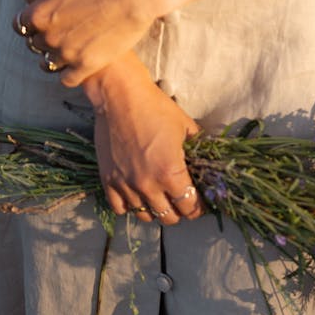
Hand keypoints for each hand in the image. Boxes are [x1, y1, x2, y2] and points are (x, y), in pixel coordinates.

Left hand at [0, 0, 164, 86]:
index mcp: (38, 13)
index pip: (20, 25)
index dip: (32, 19)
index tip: (47, 15)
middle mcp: (48, 37)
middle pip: (34, 44)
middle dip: (44, 37)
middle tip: (64, 27)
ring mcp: (68, 53)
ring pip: (48, 63)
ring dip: (55, 56)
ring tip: (71, 44)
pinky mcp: (87, 65)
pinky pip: (67, 79)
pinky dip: (69, 73)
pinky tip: (79, 61)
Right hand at [87, 58, 204, 224]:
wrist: (120, 97)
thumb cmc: (156, 108)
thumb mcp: (186, 127)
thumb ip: (197, 149)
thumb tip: (206, 160)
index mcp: (170, 172)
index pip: (189, 206)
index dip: (197, 208)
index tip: (199, 205)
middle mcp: (147, 184)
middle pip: (169, 216)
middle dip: (180, 212)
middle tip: (182, 203)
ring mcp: (126, 184)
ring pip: (145, 215)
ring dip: (156, 211)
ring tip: (161, 201)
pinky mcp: (108, 180)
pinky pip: (120, 208)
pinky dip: (131, 207)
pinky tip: (138, 198)